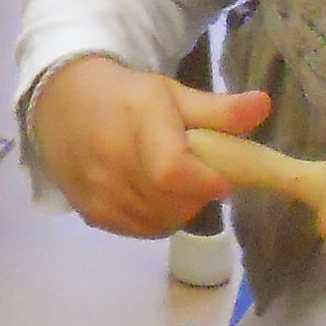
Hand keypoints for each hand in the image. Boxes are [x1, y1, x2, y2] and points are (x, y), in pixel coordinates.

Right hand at [30, 56, 272, 236]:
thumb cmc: (128, 98)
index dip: (203, 182)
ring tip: (173, 181)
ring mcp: (99, 194)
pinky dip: (156, 217)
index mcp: (138, 124)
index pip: (172, 171)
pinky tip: (152, 194)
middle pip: (173, 202)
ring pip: (160, 221)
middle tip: (197, 172)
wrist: (62, 106)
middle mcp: (113, 164)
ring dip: (178, 208)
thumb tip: (264, 106)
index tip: (222, 180)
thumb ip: (219, 109)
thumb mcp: (174, 94)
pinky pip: (140, 230)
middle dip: (196, 193)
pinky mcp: (92, 214)